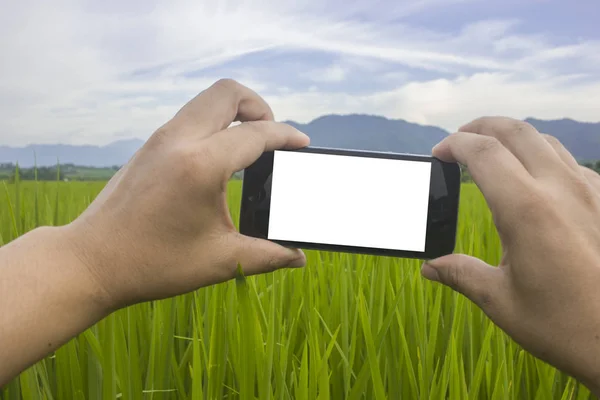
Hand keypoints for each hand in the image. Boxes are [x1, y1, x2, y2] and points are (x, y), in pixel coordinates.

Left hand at [64, 79, 309, 308]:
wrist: (91, 261)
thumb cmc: (152, 263)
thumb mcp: (220, 261)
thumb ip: (267, 255)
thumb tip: (297, 257)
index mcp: (201, 166)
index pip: (256, 133)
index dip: (286, 136)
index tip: (302, 145)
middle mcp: (179, 141)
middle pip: (229, 93)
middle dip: (260, 106)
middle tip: (272, 135)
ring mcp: (160, 139)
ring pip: (206, 99)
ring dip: (234, 111)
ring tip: (249, 142)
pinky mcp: (150, 147)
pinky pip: (190, 116)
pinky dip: (213, 122)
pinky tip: (219, 155)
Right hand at [422, 117, 599, 392]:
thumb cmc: (564, 324)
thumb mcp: (500, 299)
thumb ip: (461, 273)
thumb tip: (430, 267)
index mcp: (527, 210)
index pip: (484, 153)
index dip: (456, 145)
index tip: (439, 154)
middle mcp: (560, 190)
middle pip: (515, 131)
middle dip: (481, 126)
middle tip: (459, 139)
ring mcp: (588, 192)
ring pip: (545, 141)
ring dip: (512, 137)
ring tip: (491, 153)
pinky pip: (569, 161)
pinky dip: (541, 155)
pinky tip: (533, 179)